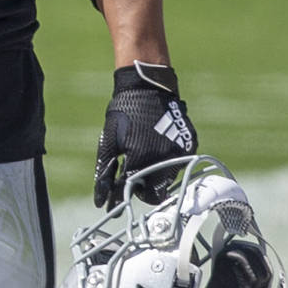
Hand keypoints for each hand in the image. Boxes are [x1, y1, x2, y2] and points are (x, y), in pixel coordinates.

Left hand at [93, 61, 196, 208]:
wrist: (148, 86)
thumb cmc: (125, 111)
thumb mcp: (109, 140)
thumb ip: (105, 172)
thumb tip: (99, 201)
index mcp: (141, 160)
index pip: (137, 194)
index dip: (126, 195)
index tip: (119, 196)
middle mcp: (163, 160)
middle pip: (157, 193)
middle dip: (144, 188)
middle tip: (134, 176)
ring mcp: (179, 152)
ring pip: (168, 179)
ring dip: (156, 173)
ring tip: (146, 153)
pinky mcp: (189, 144)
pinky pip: (179, 162)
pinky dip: (168, 160)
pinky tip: (158, 145)